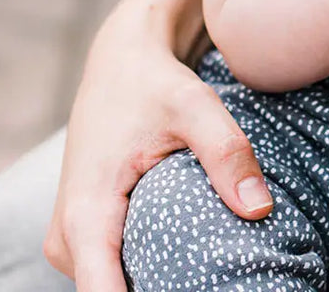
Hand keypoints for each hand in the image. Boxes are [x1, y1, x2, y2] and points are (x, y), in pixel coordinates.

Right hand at [42, 9, 271, 291]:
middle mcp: (68, 239)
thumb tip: (260, 210)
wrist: (121, 60)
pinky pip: (112, 273)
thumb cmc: (154, 81)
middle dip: (164, 291)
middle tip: (221, 279)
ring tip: (211, 272)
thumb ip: (227, 154)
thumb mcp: (195, 106)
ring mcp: (71, 241)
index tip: (196, 290)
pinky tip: (188, 261)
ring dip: (157, 284)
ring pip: (113, 289)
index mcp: (86, 215)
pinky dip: (149, 271)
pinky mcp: (83, 235)